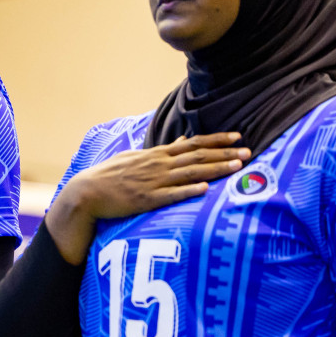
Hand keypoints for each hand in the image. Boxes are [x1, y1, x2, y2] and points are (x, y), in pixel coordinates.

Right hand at [45, 133, 248, 264]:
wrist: (87, 192)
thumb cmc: (110, 176)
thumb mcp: (135, 157)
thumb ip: (161, 151)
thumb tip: (182, 141)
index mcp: (157, 154)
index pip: (193, 143)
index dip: (216, 140)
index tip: (237, 136)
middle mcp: (158, 165)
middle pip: (198, 157)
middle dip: (225, 154)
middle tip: (249, 152)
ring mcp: (153, 182)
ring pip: (190, 173)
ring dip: (215, 169)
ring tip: (237, 166)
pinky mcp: (146, 200)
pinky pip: (170, 195)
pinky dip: (188, 191)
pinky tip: (204, 188)